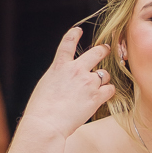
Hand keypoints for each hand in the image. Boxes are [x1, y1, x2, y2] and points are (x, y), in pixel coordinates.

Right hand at [17, 26, 114, 143]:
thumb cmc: (41, 109)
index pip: (67, 43)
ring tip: (99, 86)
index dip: (74, 34)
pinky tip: (104, 96)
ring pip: (104, 74)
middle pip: (96, 53)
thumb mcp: (45, 85)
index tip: (78, 30)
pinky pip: (110, 89)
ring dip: (103, 79)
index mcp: (59, 66)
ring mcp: (88, 82)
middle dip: (103, 50)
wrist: (46, 122)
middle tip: (106, 50)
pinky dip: (108, 92)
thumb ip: (58, 77)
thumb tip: (66, 79)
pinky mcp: (96, 96)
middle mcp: (76, 70)